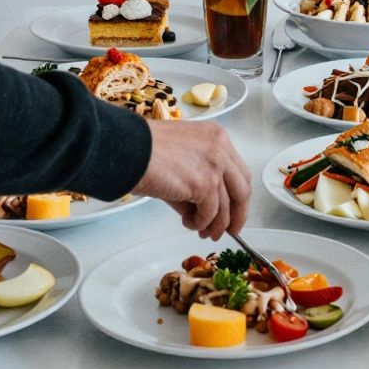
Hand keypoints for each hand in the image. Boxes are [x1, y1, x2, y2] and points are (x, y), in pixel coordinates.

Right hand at [132, 119, 249, 240]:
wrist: (126, 149)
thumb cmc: (143, 150)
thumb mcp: (180, 160)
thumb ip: (197, 183)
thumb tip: (204, 212)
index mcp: (216, 136)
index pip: (238, 171)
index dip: (237, 196)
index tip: (232, 211)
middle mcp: (221, 148)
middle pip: (242, 189)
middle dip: (236, 214)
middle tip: (227, 230)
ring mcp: (215, 166)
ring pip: (226, 206)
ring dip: (215, 224)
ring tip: (202, 232)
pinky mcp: (204, 184)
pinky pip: (209, 214)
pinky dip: (200, 223)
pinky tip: (188, 223)